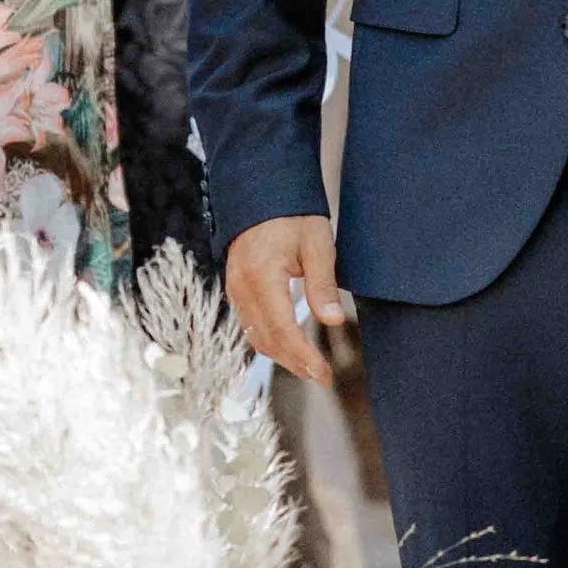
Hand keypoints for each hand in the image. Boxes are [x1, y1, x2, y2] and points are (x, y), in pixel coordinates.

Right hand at [225, 213, 347, 389]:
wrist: (262, 190)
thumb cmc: (293, 214)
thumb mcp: (317, 244)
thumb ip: (322, 285)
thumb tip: (332, 321)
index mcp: (262, 277)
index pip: (282, 329)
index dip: (303, 356)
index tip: (323, 373)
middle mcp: (242, 288)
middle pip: (266, 339)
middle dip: (294, 362)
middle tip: (322, 377)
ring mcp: (235, 288)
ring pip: (255, 335)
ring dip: (282, 355)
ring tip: (310, 367)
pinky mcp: (237, 287)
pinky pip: (250, 323)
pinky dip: (270, 339)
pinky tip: (290, 345)